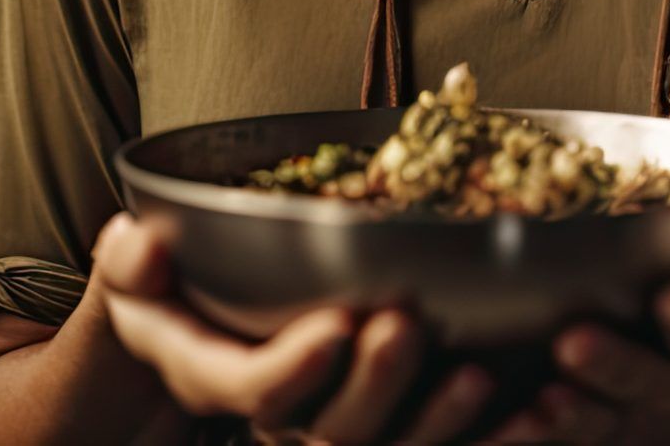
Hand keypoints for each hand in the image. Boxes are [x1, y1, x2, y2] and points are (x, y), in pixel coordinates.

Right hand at [91, 213, 493, 442]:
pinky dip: (490, 441)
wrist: (191, 327)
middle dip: (373, 387)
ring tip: (478, 375)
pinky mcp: (388, 432)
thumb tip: (143, 243)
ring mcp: (333, 431)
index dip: (293, 367)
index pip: (250, 390)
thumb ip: (132, 256)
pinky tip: (538, 412)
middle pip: (327, 432)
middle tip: (407, 325)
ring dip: (437, 422)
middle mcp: (279, 419)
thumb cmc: (169, 287)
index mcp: (215, 376)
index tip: (338, 321)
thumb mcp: (133, 267)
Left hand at [490, 280, 669, 444]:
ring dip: (572, 414)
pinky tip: (511, 430)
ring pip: (601, 424)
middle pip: (644, 377)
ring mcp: (632, 422)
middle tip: (574, 342)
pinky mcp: (601, 444)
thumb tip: (589, 132)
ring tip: (546, 399)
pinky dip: (538, 444)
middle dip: (612, 362)